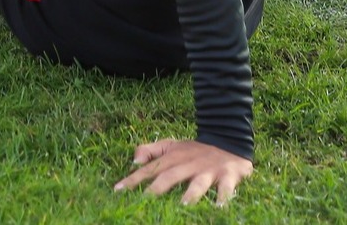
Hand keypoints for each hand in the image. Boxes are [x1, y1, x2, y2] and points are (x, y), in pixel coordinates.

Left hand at [115, 139, 251, 204]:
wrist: (229, 138)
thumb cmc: (195, 149)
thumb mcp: (171, 146)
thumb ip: (151, 151)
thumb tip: (134, 161)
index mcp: (173, 157)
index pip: (150, 169)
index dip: (134, 179)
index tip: (118, 190)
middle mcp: (188, 164)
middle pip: (171, 176)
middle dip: (157, 188)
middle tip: (144, 200)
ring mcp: (208, 171)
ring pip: (198, 183)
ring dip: (191, 193)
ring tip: (184, 205)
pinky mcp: (228, 176)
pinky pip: (226, 188)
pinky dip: (224, 197)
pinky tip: (219, 207)